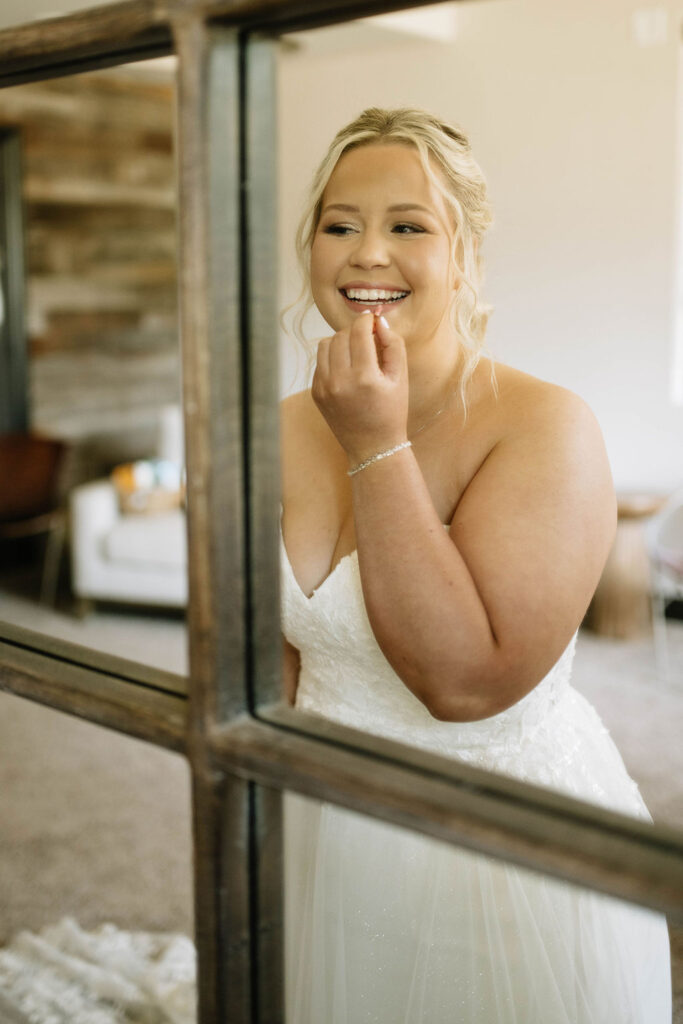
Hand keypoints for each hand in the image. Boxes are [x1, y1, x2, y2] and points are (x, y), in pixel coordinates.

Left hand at [312, 310, 409, 464]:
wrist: (373, 447)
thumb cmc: (391, 412)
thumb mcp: (400, 378)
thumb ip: (393, 344)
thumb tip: (379, 320)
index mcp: (364, 377)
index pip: (359, 332)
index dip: (366, 320)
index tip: (373, 321)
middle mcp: (340, 381)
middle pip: (341, 336)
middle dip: (354, 332)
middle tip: (367, 339)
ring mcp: (324, 388)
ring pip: (325, 345)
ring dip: (340, 342)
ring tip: (355, 352)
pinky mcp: (316, 393)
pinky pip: (320, 362)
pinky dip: (332, 359)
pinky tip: (347, 369)